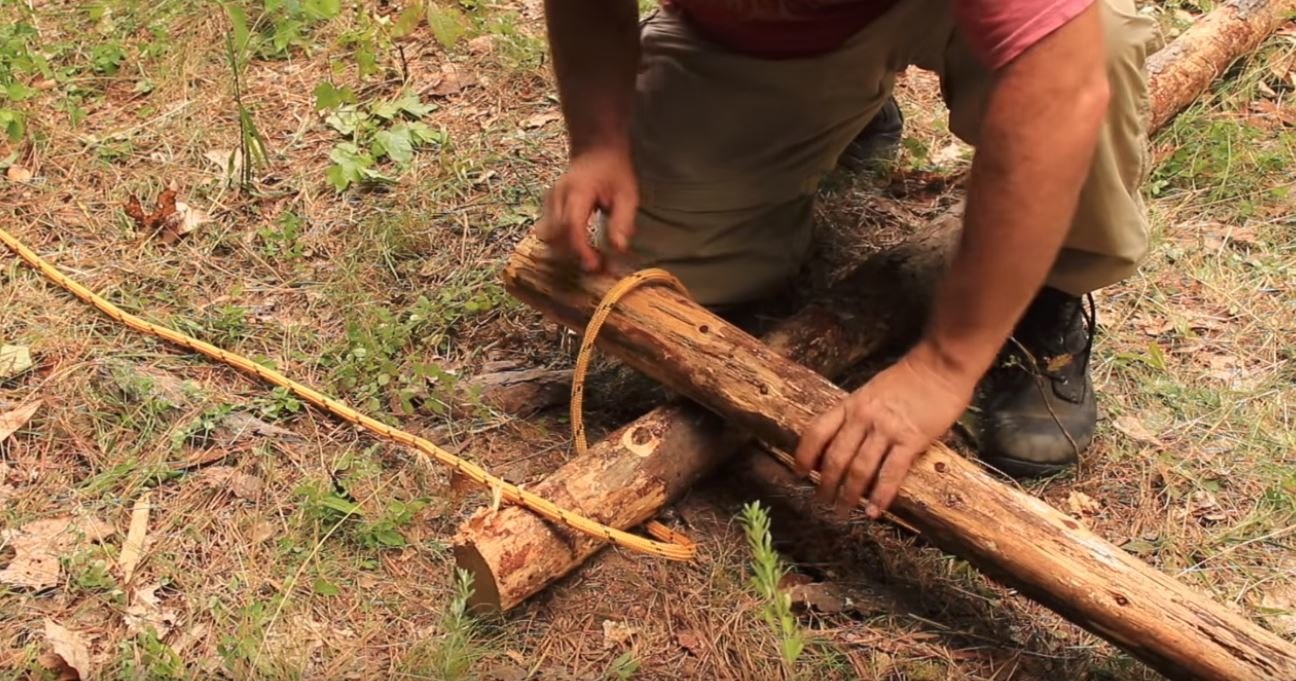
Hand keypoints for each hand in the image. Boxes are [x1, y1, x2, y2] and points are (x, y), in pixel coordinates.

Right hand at [535, 146, 637, 271]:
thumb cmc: (613, 171)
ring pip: (548, 235)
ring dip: (566, 250)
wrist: (595, 149)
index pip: (572, 225)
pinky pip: (548, 230)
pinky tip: (579, 245)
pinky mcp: (547, 205)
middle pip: (556, 234)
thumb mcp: (627, 194)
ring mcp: (549, 200)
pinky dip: (561, 242)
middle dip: (574, 253)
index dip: (581, 249)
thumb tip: (619, 248)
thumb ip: (623, 221)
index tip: (594, 265)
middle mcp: (557, 195)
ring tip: (589, 254)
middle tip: (597, 263)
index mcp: (577, 191)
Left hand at [794, 343, 976, 517]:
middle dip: (825, 484)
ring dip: (849, 495)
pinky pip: (891, 473)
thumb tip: (842, 443)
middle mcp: (862, 418)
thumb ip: (856, 415)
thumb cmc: (907, 379)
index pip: (817, 432)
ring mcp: (886, 430)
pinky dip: (880, 496)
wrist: (939, 365)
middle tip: (821, 503)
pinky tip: (874, 512)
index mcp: (849, 405)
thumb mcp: (871, 393)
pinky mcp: (911, 440)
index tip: (799, 473)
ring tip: (842, 512)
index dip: (804, 454)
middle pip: (835, 457)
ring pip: (859, 469)